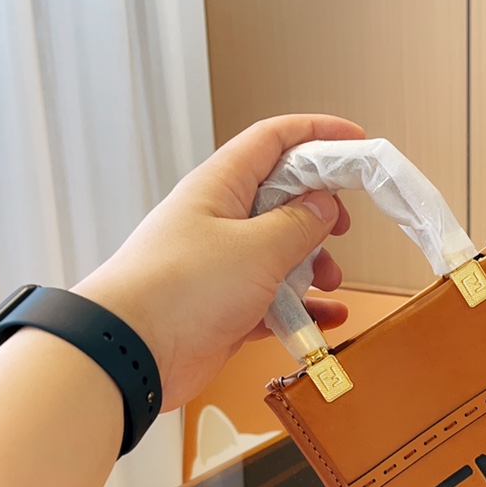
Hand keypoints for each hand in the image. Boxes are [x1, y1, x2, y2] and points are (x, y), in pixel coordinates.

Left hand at [73, 114, 364, 409]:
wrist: (131, 352)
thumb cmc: (179, 290)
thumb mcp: (256, 249)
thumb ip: (298, 224)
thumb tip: (324, 206)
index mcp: (220, 186)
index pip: (273, 140)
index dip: (317, 133)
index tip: (355, 140)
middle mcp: (220, 220)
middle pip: (283, 198)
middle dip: (320, 212)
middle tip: (343, 227)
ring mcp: (223, 266)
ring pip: (282, 253)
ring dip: (314, 266)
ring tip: (330, 282)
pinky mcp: (226, 308)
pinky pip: (276, 302)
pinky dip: (303, 310)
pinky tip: (326, 318)